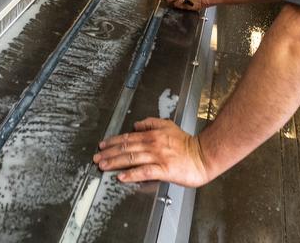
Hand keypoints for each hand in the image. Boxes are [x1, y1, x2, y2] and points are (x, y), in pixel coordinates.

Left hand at [93, 118, 212, 186]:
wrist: (203, 155)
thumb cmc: (187, 144)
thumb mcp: (168, 125)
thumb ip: (151, 123)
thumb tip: (136, 124)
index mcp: (152, 134)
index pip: (128, 137)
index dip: (113, 141)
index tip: (102, 145)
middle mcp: (152, 144)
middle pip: (126, 147)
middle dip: (109, 152)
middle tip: (96, 157)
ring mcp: (157, 157)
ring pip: (131, 158)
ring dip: (115, 162)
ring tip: (103, 165)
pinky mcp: (163, 170)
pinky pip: (144, 172)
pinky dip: (131, 174)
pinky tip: (121, 177)